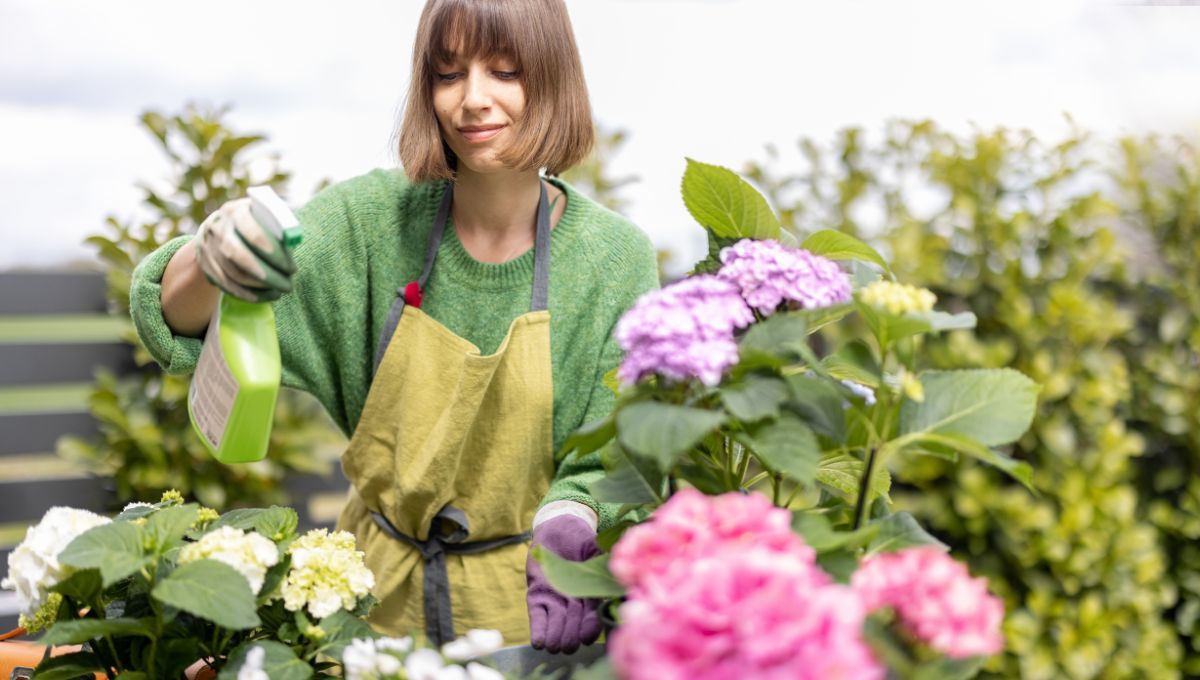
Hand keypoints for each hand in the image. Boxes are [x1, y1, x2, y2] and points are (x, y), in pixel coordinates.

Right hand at [193, 198, 295, 301]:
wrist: (218, 225)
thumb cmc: (252, 220)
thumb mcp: (262, 215)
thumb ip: (275, 226)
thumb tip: (293, 240)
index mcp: (235, 211)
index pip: (254, 234)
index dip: (273, 253)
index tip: (292, 268)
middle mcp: (217, 228)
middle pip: (240, 256)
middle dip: (267, 275)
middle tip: (289, 285)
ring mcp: (208, 246)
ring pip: (233, 273)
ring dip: (259, 287)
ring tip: (280, 291)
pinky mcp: (205, 263)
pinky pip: (225, 284)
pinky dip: (246, 293)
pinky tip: (264, 297)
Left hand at [526, 514, 601, 652]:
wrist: (559, 527)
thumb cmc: (582, 538)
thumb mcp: (595, 549)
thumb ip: (606, 563)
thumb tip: (619, 576)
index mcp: (591, 595)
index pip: (593, 617)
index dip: (590, 628)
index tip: (588, 638)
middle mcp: (574, 603)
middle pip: (574, 626)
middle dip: (571, 637)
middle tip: (570, 645)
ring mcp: (556, 600)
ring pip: (556, 625)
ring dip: (556, 637)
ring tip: (555, 646)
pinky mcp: (537, 596)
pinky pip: (537, 617)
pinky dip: (539, 630)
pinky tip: (540, 642)